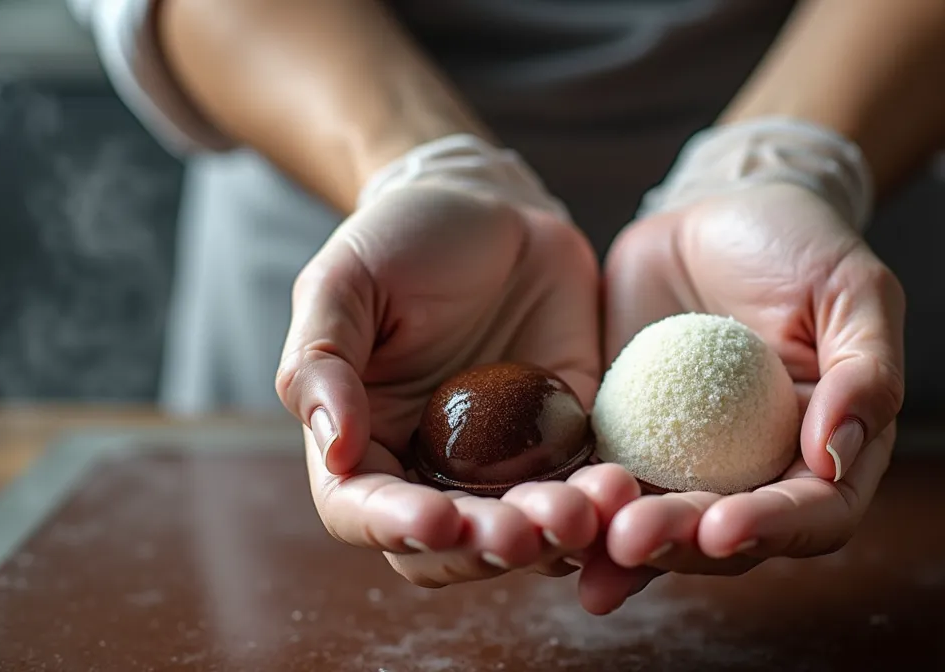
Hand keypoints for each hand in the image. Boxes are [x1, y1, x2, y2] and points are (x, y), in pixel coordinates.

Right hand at [274, 138, 626, 588]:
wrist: (490, 206)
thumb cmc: (400, 239)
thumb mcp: (342, 283)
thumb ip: (321, 362)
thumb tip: (335, 450)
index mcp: (364, 444)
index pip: (364, 512)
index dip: (394, 527)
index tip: (436, 521)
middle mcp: (432, 470)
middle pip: (452, 545)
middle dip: (488, 546)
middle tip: (526, 532)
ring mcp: (504, 464)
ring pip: (527, 531)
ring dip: (555, 536)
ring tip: (587, 510)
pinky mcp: (569, 440)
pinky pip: (587, 487)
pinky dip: (604, 501)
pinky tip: (623, 487)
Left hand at [584, 181, 904, 612]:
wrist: (720, 208)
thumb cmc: (805, 245)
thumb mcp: (855, 291)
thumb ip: (865, 371)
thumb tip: (834, 455)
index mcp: (828, 452)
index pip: (815, 513)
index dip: (773, 528)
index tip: (724, 527)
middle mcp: (760, 474)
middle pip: (728, 536)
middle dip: (681, 544)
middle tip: (634, 538)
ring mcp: (690, 463)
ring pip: (663, 526)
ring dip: (628, 547)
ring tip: (592, 548)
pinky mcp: (630, 441)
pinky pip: (607, 484)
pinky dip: (584, 508)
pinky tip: (549, 520)